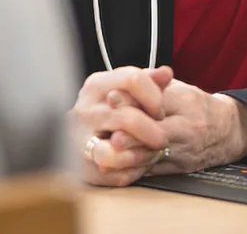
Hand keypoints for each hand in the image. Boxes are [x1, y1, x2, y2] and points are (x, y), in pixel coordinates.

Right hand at [69, 66, 174, 186]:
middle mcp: (85, 110)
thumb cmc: (108, 109)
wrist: (80, 135)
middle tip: (163, 138)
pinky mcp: (83, 166)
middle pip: (127, 118)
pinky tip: (140, 166)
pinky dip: (132, 171)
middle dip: (153, 130)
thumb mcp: (124, 89)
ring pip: (116, 149)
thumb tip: (166, 73)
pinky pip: (113, 174)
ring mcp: (81, 139)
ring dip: (142, 154)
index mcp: (96, 85)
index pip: (133, 80)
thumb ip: (147, 80)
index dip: (155, 97)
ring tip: (153, 153)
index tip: (161, 111)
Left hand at [109, 80, 246, 175]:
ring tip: (108, 155)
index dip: (132, 102)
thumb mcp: (177, 88)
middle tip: (110, 136)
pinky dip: (133, 169)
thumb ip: (149, 86)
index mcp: (186, 103)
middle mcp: (187, 130)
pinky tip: (117, 167)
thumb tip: (116, 91)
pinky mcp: (178, 170)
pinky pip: (152, 172)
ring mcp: (184, 153)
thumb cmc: (196, 106)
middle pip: (155, 135)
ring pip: (152, 157)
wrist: (226, 132)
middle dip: (130, 136)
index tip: (111, 99)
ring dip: (128, 157)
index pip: (157, 103)